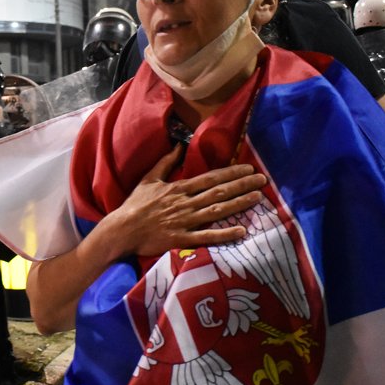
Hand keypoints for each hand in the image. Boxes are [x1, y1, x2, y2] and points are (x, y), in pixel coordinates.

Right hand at [105, 144, 266, 258]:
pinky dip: (223, 235)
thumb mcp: (149, 179)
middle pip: (218, 192)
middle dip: (242, 185)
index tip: (249, 169)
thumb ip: (166, 163)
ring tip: (258, 198)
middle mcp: (185, 203)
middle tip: (263, 180)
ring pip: (216, 211)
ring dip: (238, 204)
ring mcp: (184, 221)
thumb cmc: (134, 205)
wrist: (121, 229)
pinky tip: (241, 231)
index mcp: (179, 188)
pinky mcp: (181, 239)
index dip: (231, 173)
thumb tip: (178, 145)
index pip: (210, 178)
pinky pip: (206, 237)